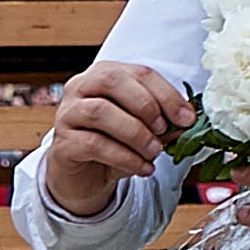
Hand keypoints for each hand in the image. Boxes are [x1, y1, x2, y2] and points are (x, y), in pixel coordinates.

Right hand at [41, 59, 189, 217]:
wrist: (84, 177)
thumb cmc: (114, 144)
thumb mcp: (145, 131)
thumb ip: (163, 123)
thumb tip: (187, 122)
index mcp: (105, 74)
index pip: (139, 73)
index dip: (167, 94)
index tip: (187, 118)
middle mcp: (81, 87)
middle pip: (113, 81)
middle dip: (146, 105)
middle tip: (164, 130)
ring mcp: (67, 113)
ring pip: (100, 111)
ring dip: (135, 133)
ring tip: (154, 152)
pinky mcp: (62, 143)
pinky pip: (94, 144)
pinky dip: (125, 157)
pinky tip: (142, 168)